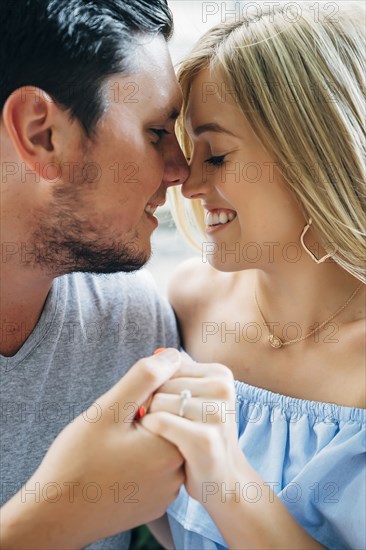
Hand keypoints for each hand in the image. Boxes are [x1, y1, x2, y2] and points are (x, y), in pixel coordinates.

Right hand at [1, 348, 184, 548]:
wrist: (54, 516)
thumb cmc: (77, 461)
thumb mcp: (108, 409)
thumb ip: (144, 378)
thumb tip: (173, 354)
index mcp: (173, 448)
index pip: (176, 400)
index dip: (148, 394)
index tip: (123, 408)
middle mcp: (178, 474)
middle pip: (171, 423)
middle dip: (147, 416)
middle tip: (115, 430)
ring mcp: (167, 493)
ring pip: (162, 445)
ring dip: (143, 437)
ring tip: (112, 448)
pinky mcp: (155, 503)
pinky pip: (155, 469)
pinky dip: (140, 459)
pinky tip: (115, 465)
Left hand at [141, 354, 242, 505]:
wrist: (225, 480)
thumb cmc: (202, 434)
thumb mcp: (197, 397)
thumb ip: (180, 372)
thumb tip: (157, 352)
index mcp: (221, 374)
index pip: (168, 366)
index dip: (157, 387)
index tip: (167, 407)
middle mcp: (223, 389)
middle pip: (161, 383)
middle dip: (153, 403)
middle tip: (167, 424)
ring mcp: (217, 414)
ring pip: (157, 402)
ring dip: (151, 420)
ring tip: (166, 435)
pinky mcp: (205, 439)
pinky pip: (158, 422)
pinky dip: (150, 431)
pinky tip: (160, 443)